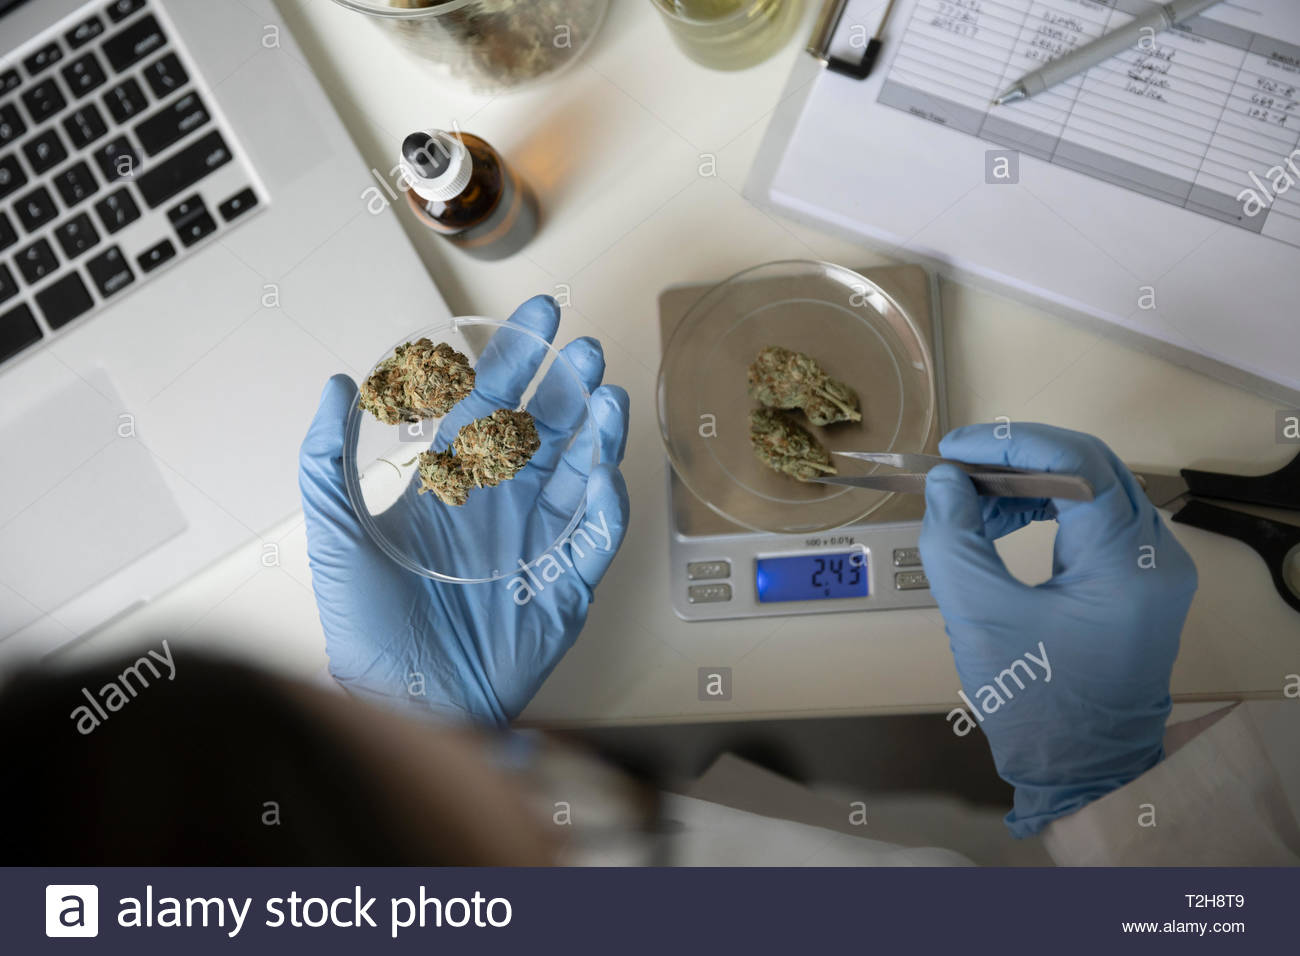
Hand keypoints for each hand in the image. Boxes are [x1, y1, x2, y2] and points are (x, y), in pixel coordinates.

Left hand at [299, 296, 630, 726]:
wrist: (402, 702)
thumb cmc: (365, 627)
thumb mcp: (335, 533)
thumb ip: (328, 457)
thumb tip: (335, 385)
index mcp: (452, 484)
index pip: (493, 404)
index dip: (519, 358)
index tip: (541, 318)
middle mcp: (499, 504)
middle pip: (548, 430)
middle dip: (570, 388)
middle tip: (587, 352)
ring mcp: (536, 542)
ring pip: (580, 473)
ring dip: (598, 434)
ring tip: (608, 399)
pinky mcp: (565, 586)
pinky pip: (595, 537)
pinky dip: (604, 506)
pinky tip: (601, 476)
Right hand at [919, 423, 1196, 836]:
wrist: (1084, 772)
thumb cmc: (1036, 706)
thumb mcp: (980, 619)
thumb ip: (955, 540)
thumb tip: (945, 482)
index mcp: (1126, 566)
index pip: (1079, 465)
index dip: (1011, 445)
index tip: (955, 451)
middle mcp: (1155, 558)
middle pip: (1090, 468)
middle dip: (1016, 461)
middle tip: (957, 473)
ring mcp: (1154, 570)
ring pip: (1092, 489)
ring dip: (1027, 485)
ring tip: (971, 509)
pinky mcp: (1140, 582)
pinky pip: (1094, 520)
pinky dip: (1045, 511)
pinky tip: (999, 528)